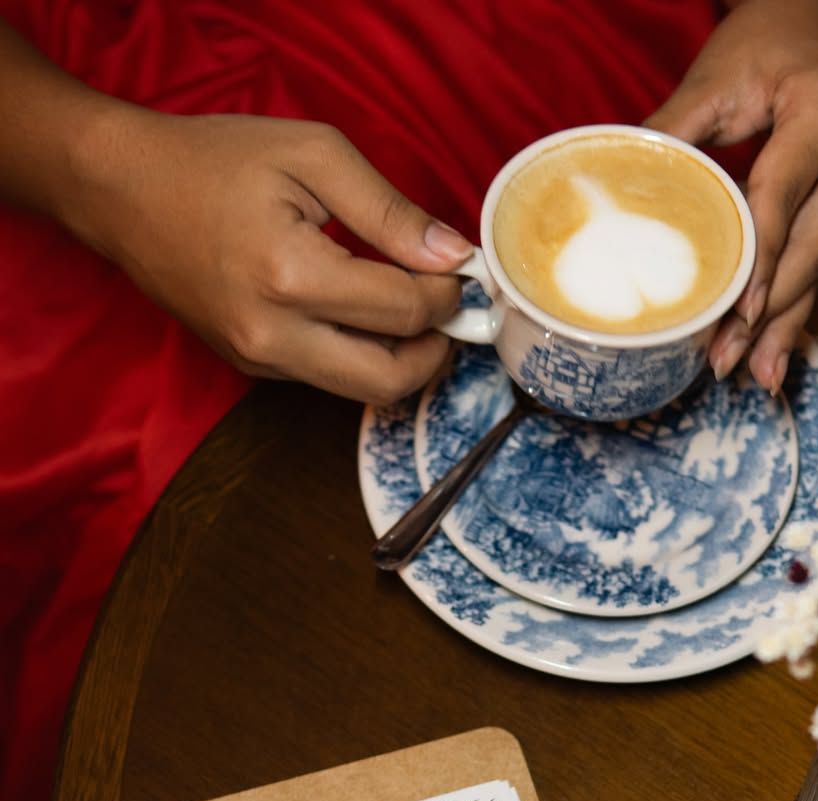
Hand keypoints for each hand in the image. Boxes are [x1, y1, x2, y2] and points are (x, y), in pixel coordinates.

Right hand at [69, 111, 471, 402]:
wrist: (121, 190)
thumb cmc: (214, 161)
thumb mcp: (312, 155)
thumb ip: (389, 210)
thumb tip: (452, 256)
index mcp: (290, 275)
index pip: (404, 311)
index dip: (447, 294)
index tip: (458, 269)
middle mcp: (272, 335)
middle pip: (390, 379)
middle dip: (436, 349)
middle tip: (448, 310)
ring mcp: (258, 360)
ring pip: (361, 391)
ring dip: (402, 360)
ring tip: (412, 311)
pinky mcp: (251, 367)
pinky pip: (327, 379)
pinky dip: (360, 355)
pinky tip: (363, 314)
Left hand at [646, 0, 817, 393]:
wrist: (816, 18)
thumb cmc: (764, 42)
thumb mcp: (712, 78)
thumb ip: (670, 133)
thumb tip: (614, 191)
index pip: (782, 198)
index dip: (759, 261)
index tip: (736, 315)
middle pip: (811, 248)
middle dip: (768, 315)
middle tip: (726, 362)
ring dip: (785, 325)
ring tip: (756, 377)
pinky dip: (796, 307)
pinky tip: (778, 352)